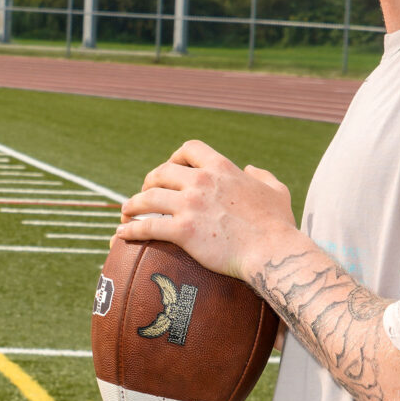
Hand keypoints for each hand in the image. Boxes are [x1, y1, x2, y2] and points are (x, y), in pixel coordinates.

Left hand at [114, 139, 296, 280]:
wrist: (273, 251)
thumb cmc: (278, 226)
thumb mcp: (276, 191)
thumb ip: (262, 175)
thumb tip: (251, 168)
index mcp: (222, 168)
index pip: (190, 149)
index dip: (176, 156)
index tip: (171, 166)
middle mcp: (202, 181)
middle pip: (162, 171)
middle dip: (149, 181)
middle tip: (145, 193)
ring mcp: (190, 205)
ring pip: (148, 197)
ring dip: (132, 204)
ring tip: (126, 212)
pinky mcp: (183, 230)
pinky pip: (146, 226)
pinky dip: (130, 230)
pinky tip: (121, 235)